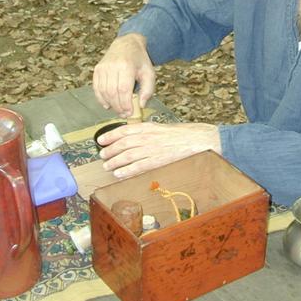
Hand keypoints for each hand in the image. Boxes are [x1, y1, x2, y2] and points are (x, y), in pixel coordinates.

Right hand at [93, 33, 155, 116]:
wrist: (127, 44)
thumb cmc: (139, 60)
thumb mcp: (149, 73)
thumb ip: (148, 90)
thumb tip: (141, 105)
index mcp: (126, 66)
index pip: (123, 89)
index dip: (125, 104)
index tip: (130, 113)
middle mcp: (112, 66)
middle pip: (112, 92)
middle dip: (118, 107)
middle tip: (125, 114)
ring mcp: (103, 67)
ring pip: (103, 91)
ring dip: (110, 104)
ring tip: (118, 110)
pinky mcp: (97, 70)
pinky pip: (97, 88)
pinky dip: (101, 99)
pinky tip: (108, 105)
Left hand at [98, 122, 220, 178]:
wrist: (199, 140)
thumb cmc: (183, 134)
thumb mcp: (162, 128)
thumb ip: (148, 132)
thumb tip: (135, 137)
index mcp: (149, 127)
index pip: (124, 130)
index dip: (110, 135)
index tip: (101, 140)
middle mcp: (148, 137)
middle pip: (122, 144)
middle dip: (110, 150)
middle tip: (101, 155)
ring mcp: (152, 149)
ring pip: (127, 156)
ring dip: (114, 162)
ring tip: (107, 166)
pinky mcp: (158, 161)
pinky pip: (138, 167)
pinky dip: (127, 171)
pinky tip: (119, 174)